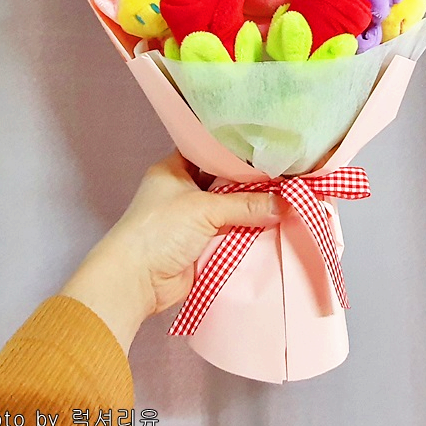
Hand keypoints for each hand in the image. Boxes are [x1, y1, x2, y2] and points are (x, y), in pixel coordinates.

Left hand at [60, 152, 284, 351]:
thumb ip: (246, 205)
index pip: (209, 149)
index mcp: (174, 168)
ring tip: (288, 195)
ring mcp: (192, 218)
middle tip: (286, 171)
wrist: (137, 281)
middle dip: (251, 181)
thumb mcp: (204, 208)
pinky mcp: (201, 243)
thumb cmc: (160, 230)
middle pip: (224, 181)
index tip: (267, 145)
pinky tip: (275, 222)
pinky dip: (249, 230)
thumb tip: (285, 203)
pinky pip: (231, 232)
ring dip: (252, 208)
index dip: (236, 148)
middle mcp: (183, 190)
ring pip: (230, 208)